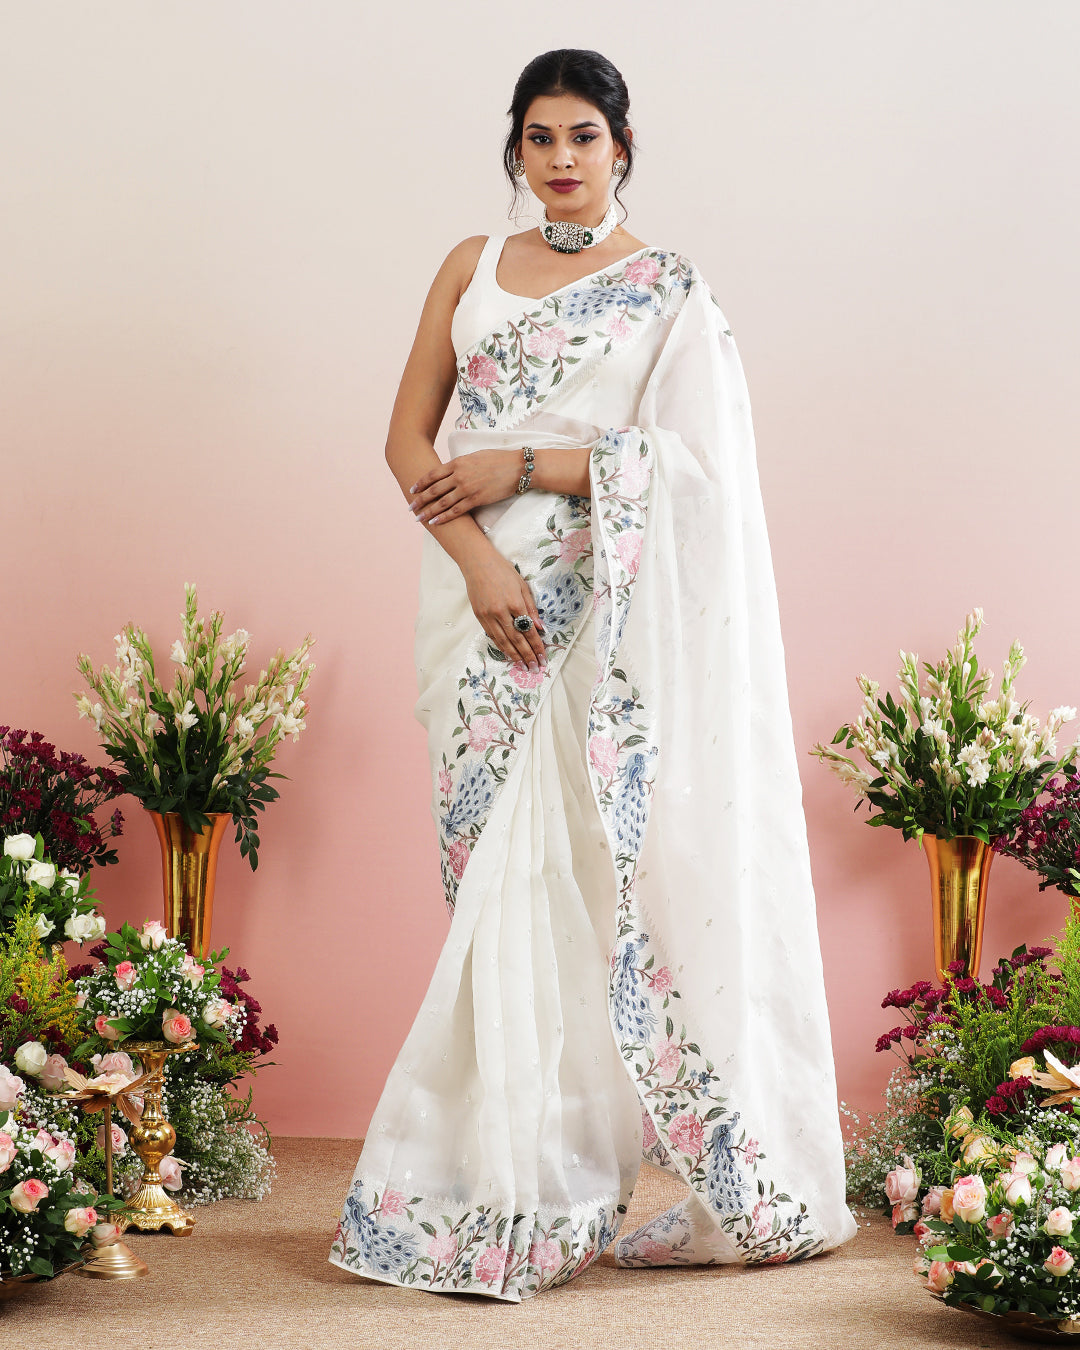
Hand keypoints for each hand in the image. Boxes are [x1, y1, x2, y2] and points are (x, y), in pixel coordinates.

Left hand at [409, 450, 522, 525]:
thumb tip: (451, 470)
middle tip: (410, 507)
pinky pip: (456, 511)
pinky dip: (443, 517)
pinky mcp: (476, 499)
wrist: (516, 467)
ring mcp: (467, 488)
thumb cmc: (497, 459)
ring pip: (442, 502)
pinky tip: (435, 522)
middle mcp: (459, 476)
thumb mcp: (475, 456)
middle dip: (419, 500)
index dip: (420, 483)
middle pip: (433, 490)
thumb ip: (460, 463)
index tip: (412, 490)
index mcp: (457, 463)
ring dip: (428, 511)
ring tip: (418, 518)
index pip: (433, 474)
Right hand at [460, 550, 546, 669]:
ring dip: (514, 655)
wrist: (477, 563)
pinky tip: (508, 654)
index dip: (536, 646)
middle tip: (534, 668)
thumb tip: (540, 627)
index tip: (542, 657)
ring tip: (522, 666)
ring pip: (503, 641)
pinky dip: (501, 646)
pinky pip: (492, 636)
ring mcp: (488, 616)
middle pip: (516, 639)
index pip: (528, 630)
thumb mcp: (522, 586)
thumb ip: (531, 608)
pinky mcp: (479, 616)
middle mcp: (501, 612)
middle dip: (527, 655)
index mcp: (515, 603)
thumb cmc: (503, 571)